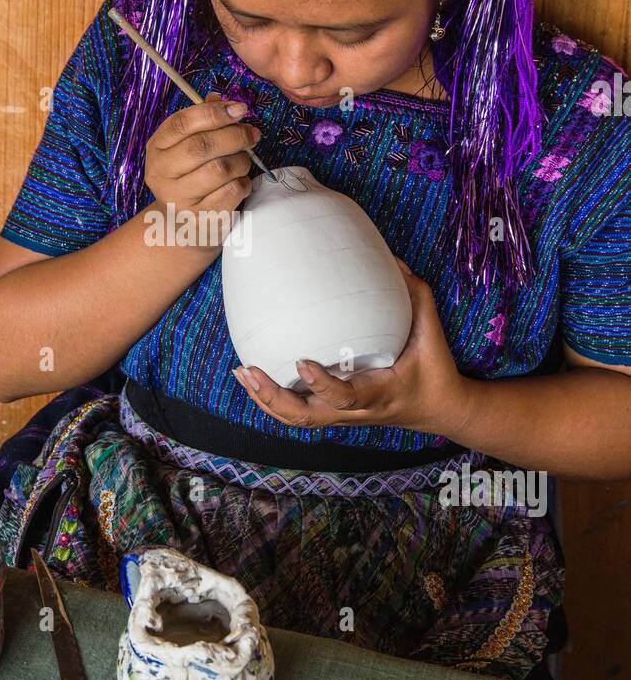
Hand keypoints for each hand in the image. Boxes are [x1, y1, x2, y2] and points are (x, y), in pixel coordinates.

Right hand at [144, 92, 260, 246]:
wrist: (183, 225)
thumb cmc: (190, 177)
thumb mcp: (187, 147)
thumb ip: (203, 123)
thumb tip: (225, 101)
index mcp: (157, 149)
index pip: (181, 124)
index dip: (214, 113)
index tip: (240, 109)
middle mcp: (161, 174)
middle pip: (201, 146)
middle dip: (234, 136)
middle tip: (252, 134)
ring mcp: (179, 199)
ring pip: (220, 169)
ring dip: (241, 161)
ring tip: (244, 161)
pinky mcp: (200, 218)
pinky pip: (231, 192)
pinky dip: (243, 183)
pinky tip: (240, 182)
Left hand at [232, 259, 472, 435]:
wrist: (438, 409)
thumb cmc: (434, 370)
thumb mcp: (432, 334)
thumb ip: (416, 297)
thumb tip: (391, 261)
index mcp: (379, 393)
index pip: (346, 397)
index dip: (322, 385)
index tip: (302, 363)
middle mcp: (356, 411)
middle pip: (308, 416)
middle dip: (274, 397)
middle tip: (249, 370)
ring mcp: (342, 416)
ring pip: (297, 418)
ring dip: (265, 399)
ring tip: (241, 372)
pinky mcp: (334, 413)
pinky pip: (298, 412)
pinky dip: (271, 399)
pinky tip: (251, 379)